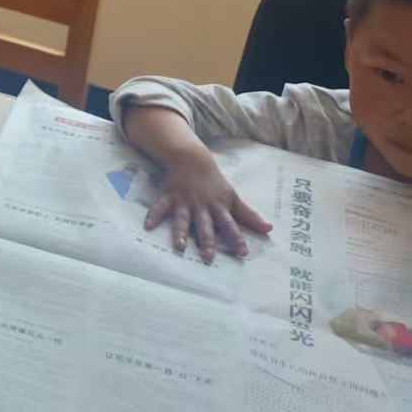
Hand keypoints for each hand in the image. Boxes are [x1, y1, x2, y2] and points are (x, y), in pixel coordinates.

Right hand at [143, 152, 271, 262]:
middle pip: (206, 226)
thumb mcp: (233, 197)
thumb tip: (269, 229)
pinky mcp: (170, 196)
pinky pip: (160, 207)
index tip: (243, 253)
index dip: (236, 239)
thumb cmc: (214, 182)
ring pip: (183, 219)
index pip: (230, 225)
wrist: (192, 159)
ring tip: (179, 246)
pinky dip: (154, 215)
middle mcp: (202, 206)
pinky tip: (148, 226)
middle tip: (209, 258)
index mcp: (219, 207)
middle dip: (207, 241)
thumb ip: (249, 215)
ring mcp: (185, 201)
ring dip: (181, 232)